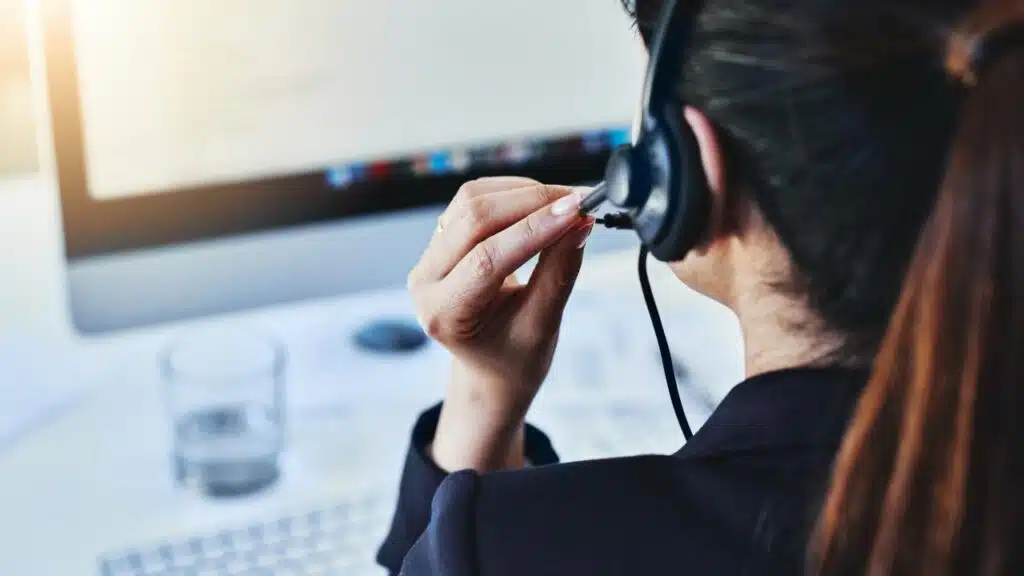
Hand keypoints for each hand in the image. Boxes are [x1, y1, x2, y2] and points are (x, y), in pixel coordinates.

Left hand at [407, 177, 593, 471]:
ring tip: (566, 203)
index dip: (534, 230)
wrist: (492, 363)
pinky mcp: (443, 236)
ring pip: (471, 200)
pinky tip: (543, 203)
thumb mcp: (542, 325)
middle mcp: (426, 280)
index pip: (486, 260)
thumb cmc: (514, 355)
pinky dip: (513, 193)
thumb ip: (559, 273)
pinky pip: (473, 199)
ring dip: (524, 192)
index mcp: (443, 313)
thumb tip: (579, 223)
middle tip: (578, 202)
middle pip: (473, 219)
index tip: (576, 212)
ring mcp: (429, 255)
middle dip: (531, 202)